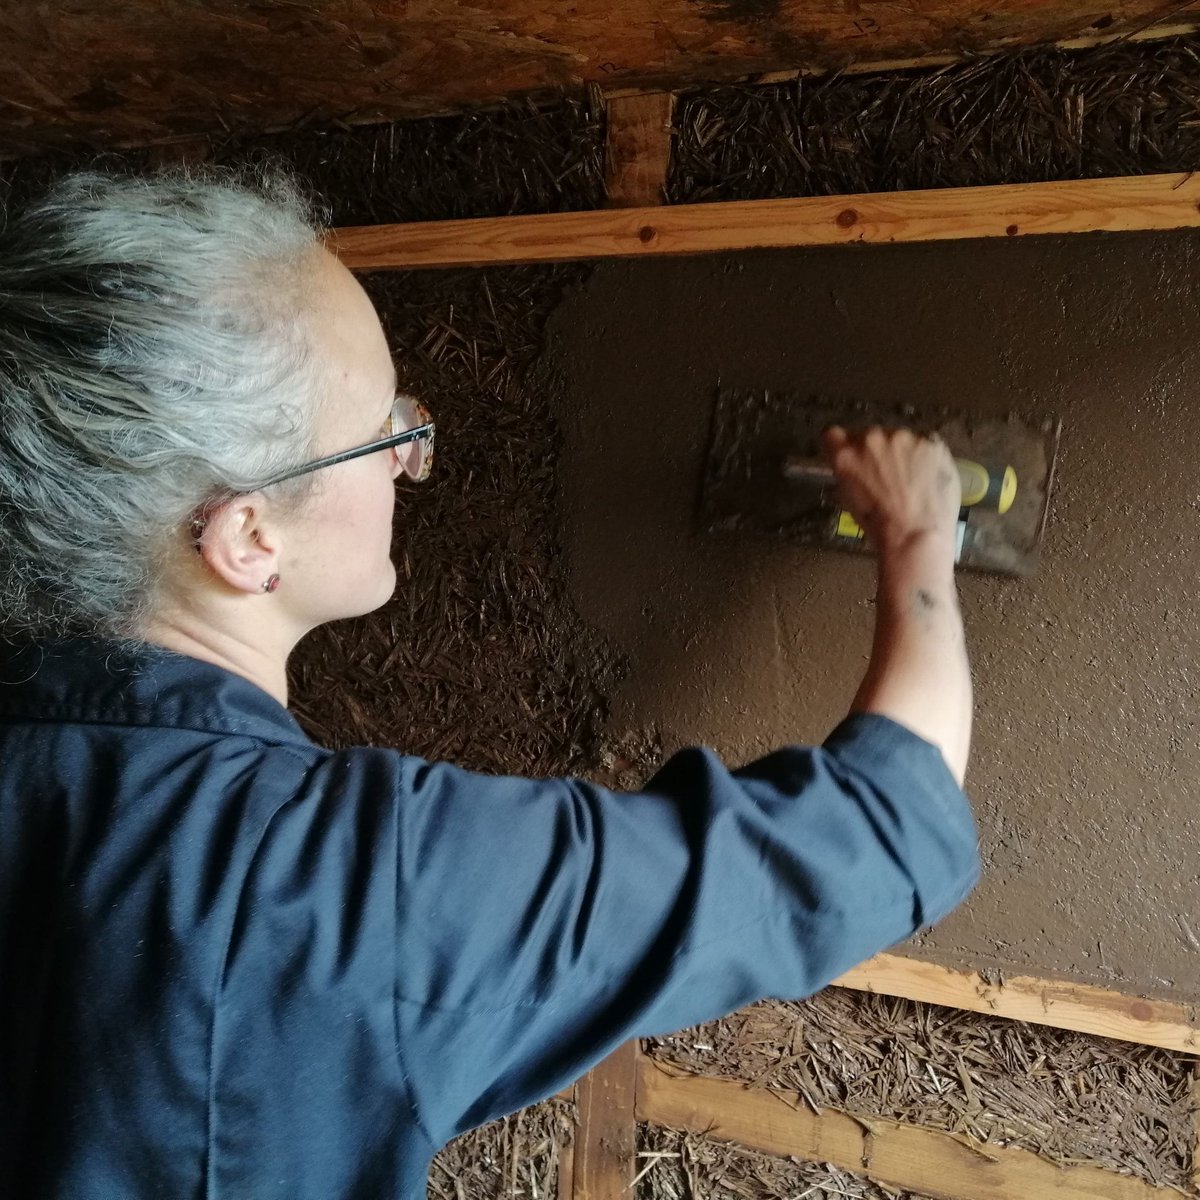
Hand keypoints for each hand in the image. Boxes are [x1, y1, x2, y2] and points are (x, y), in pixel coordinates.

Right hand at [822, 426, 960, 551]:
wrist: (917, 535)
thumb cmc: (880, 526)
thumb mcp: (850, 501)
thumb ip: (849, 474)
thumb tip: (855, 469)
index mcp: (845, 456)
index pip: (833, 435)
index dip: (842, 445)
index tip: (852, 455)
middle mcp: (872, 439)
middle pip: (871, 436)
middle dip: (877, 452)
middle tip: (888, 476)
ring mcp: (904, 438)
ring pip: (900, 439)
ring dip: (903, 453)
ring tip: (913, 481)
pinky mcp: (931, 443)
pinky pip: (926, 444)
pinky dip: (927, 458)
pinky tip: (929, 479)